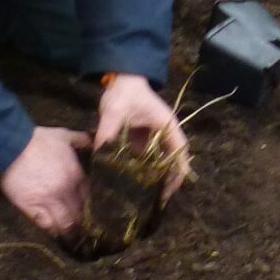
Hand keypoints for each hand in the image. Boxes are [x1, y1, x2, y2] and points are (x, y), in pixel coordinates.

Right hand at [0, 124, 91, 233]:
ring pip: (67, 224)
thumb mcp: (63, 135)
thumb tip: (94, 143)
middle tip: (89, 234)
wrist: (9, 147)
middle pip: (81, 214)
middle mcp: (66, 191)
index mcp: (76, 174)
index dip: (93, 206)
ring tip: (76, 242)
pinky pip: (47, 226)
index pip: (91, 197)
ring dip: (72, 233)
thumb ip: (81, 140)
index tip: (96, 214)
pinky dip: (54, 232)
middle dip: (86, 224)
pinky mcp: (32, 209)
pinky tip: (58, 238)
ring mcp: (50, 201)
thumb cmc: (36, 140)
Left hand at [94, 74, 191, 193]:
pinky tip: (133, 183)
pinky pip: (147, 158)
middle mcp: (165, 133)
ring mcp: (155, 137)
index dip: (178, 172)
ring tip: (145, 197)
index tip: (170, 190)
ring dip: (156, 177)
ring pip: (160, 161)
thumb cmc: (124, 92)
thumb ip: (108, 132)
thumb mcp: (114, 111)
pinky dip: (143, 171)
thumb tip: (99, 156)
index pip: (180, 152)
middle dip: (167, 180)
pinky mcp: (144, 139)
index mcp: (167, 126)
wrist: (121, 78)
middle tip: (157, 201)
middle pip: (173, 161)